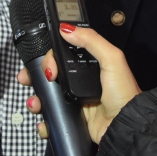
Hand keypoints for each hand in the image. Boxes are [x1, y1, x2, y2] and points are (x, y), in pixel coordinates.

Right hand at [18, 24, 140, 143]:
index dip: (51, 55)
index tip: (46, 62)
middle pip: (51, 72)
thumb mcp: (112, 60)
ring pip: (47, 94)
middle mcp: (81, 81)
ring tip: (35, 102)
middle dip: (36, 74)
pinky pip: (52, 115)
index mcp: (91, 65)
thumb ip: (91, 40)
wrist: (125, 127)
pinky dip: (44, 118)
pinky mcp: (73, 117)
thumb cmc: (124, 94)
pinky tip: (43, 118)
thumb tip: (67, 28)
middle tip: (31, 78)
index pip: (64, 53)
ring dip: (37, 97)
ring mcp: (75, 99)